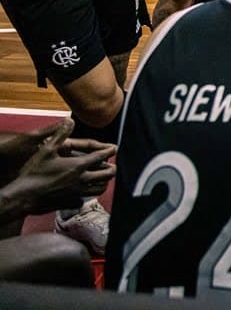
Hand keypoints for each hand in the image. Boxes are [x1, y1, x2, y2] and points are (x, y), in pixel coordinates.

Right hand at [2, 120, 116, 215]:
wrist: (23, 196)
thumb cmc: (34, 173)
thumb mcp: (46, 149)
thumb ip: (60, 134)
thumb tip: (69, 121)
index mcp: (78, 165)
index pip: (102, 156)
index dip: (110, 150)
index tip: (114, 148)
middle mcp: (82, 179)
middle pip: (107, 174)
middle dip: (112, 168)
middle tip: (112, 165)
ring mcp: (77, 192)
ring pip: (100, 189)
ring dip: (104, 182)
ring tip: (103, 179)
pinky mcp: (70, 202)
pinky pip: (84, 200)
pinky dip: (88, 195)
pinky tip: (85, 193)